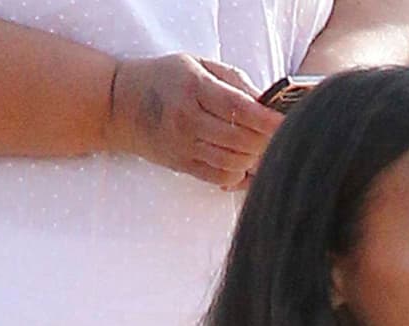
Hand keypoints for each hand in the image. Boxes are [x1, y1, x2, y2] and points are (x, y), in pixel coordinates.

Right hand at [107, 55, 280, 188]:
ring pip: (234, 161)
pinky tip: (243, 164)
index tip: (288, 123)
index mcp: (194, 87)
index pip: (240, 108)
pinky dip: (239, 174)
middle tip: (276, 137)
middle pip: (241, 139)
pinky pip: (221, 177)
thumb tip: (267, 102)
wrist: (120, 105)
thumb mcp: (196, 65)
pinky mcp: (182, 165)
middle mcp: (188, 118)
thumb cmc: (165, 80)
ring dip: (254, 158)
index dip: (268, 120)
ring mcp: (184, 145)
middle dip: (265, 141)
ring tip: (259, 148)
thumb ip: (234, 81)